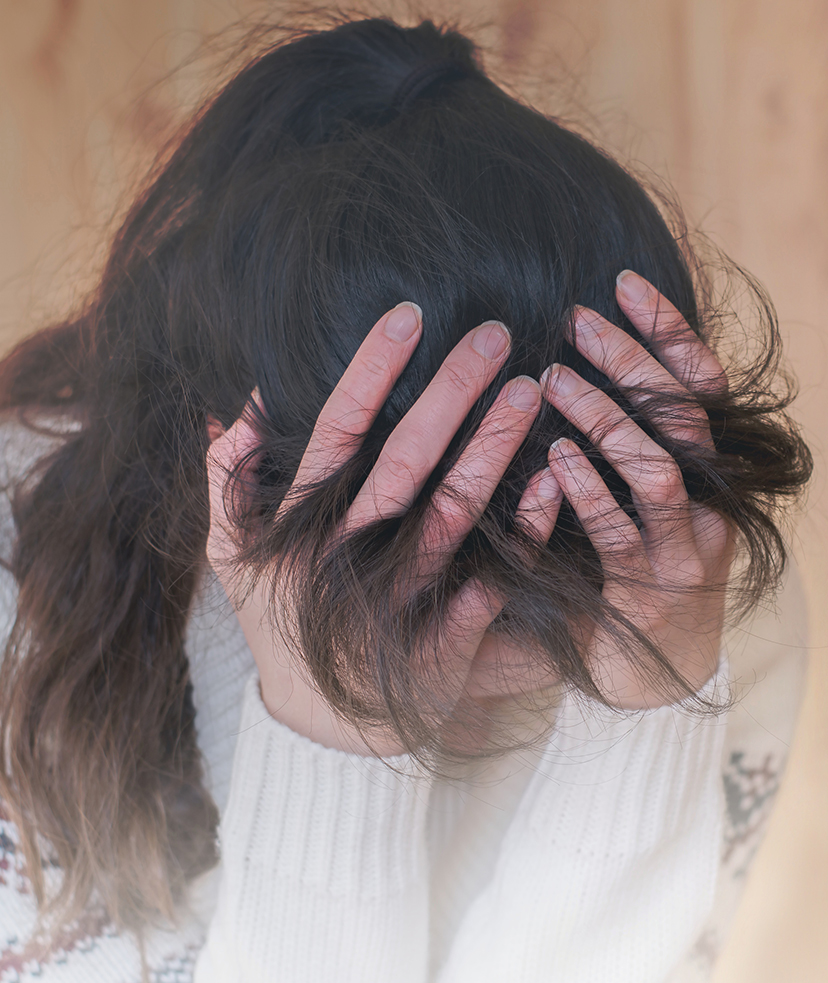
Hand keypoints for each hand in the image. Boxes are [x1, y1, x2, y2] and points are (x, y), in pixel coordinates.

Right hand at [206, 303, 560, 755]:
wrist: (320, 719)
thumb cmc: (277, 619)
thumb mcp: (231, 556)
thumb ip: (226, 484)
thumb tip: (232, 410)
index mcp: (299, 527)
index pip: (335, 436)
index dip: (369, 376)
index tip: (408, 317)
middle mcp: (347, 558)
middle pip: (403, 465)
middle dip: (448, 396)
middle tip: (494, 335)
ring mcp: (395, 601)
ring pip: (450, 515)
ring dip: (491, 451)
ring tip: (529, 390)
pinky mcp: (439, 641)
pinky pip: (490, 582)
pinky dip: (522, 534)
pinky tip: (554, 483)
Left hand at [536, 269, 732, 708]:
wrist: (659, 672)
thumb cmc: (636, 568)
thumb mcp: (639, 499)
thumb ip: (625, 444)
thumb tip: (578, 367)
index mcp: (708, 470)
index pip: (701, 385)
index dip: (668, 330)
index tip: (622, 283)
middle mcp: (710, 501)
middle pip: (683, 414)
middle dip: (631, 360)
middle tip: (576, 320)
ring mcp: (683, 548)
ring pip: (659, 469)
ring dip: (607, 419)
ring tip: (552, 380)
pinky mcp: (649, 592)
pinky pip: (620, 534)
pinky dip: (588, 492)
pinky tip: (553, 458)